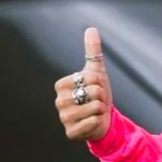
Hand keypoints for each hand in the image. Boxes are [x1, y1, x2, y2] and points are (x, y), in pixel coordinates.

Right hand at [55, 27, 112, 141]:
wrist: (103, 119)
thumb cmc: (97, 95)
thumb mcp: (96, 72)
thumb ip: (92, 51)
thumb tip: (91, 29)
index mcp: (61, 85)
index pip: (91, 77)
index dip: (99, 83)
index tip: (93, 88)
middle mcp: (59, 102)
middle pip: (94, 92)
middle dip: (101, 96)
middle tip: (95, 101)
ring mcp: (64, 118)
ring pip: (95, 107)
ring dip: (100, 110)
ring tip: (94, 112)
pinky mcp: (71, 133)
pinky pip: (94, 122)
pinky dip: (99, 122)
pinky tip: (93, 123)